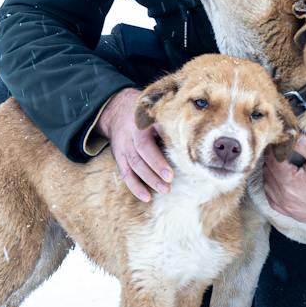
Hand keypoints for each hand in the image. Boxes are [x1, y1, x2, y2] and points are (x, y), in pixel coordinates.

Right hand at [98, 87, 172, 201]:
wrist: (117, 109)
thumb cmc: (144, 111)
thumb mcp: (154, 111)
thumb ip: (167, 123)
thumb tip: (188, 137)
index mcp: (138, 126)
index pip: (145, 146)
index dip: (156, 162)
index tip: (170, 175)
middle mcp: (128, 138)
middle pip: (138, 160)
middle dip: (153, 175)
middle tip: (168, 187)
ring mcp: (122, 149)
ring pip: (131, 168)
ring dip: (146, 182)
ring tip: (163, 191)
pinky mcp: (119, 158)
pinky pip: (125, 174)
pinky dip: (134, 187)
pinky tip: (146, 197)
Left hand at [262, 135, 305, 225]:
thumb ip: (304, 145)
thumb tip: (290, 136)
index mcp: (290, 185)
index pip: (272, 161)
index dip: (275, 147)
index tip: (280, 138)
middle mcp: (286, 200)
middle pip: (268, 174)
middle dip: (272, 160)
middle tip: (282, 148)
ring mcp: (290, 210)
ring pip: (268, 188)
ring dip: (272, 174)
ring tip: (283, 162)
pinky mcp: (296, 215)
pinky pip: (275, 201)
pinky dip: (275, 189)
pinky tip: (283, 181)